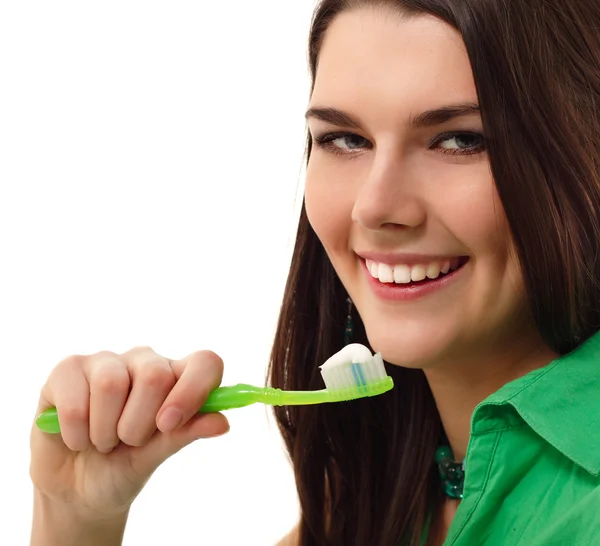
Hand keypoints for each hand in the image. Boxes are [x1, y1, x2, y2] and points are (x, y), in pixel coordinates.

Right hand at [30, 346, 229, 519]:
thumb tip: (222, 422)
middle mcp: (146, 362)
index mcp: (178, 378)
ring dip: (105, 431)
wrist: (75, 490)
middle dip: (139, 425)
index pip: (205, 362)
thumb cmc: (124, 467)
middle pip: (156, 375)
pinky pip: (75, 398)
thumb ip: (186, 434)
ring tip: (102, 441)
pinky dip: (76, 433)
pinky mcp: (69, 369)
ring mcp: (106, 361)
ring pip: (111, 383)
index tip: (168, 424)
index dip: (193, 391)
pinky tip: (76, 438)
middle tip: (128, 441)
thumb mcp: (156, 456)